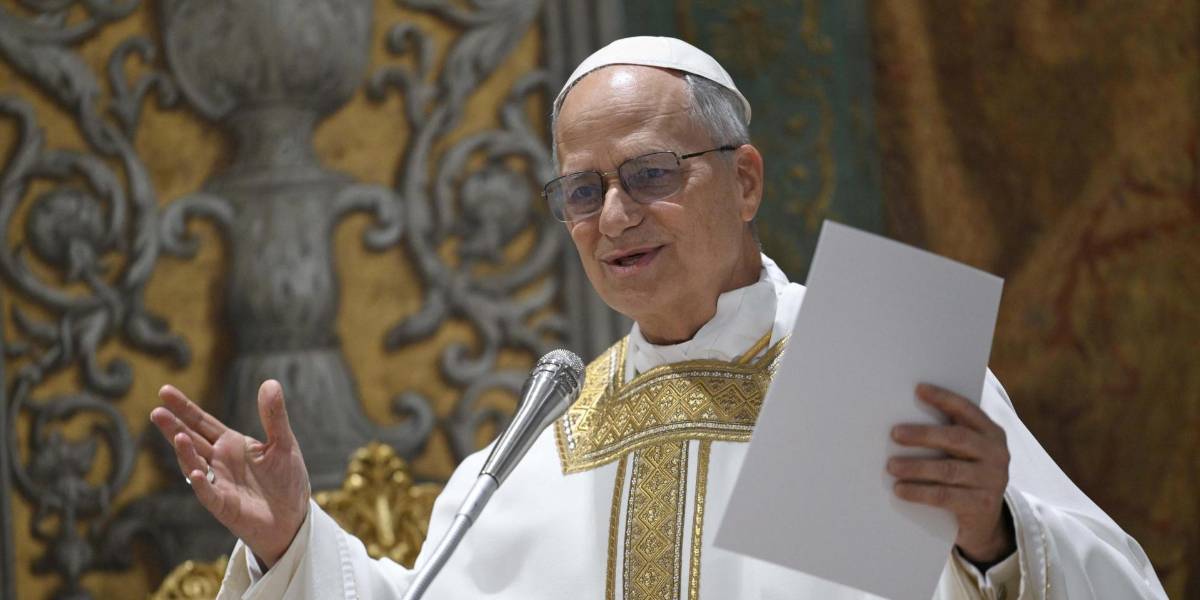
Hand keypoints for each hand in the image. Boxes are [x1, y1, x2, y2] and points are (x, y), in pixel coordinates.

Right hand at [149, 380, 309, 567]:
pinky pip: (209, 494)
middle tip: (156, 412)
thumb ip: (274, 416)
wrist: (293, 517)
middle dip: (174, 427)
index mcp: (231, 444)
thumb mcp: (283, 443)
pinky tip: (197, 472)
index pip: (202, 422)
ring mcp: (219, 483)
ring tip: (178, 436)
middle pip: (192, 440)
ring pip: (195, 465)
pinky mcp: (224, 506)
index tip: (164, 391)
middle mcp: (219, 462)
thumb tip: (270, 382)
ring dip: (185, 453)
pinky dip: (202, 484)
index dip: (184, 408)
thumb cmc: (286, 479)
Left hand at [887, 384, 1015, 563]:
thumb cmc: (965, 475)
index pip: (967, 410)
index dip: (944, 398)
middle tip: (894, 433)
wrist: (985, 521)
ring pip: (948, 470)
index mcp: (992, 433)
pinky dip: (919, 492)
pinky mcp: (982, 505)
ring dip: (916, 467)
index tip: (918, 389)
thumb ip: (948, 434)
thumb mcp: (965, 452)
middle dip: (923, 435)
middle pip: (956, 439)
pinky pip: (945, 496)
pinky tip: (900, 489)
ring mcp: (992, 480)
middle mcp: (996, 454)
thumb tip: (904, 417)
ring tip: (891, 466)